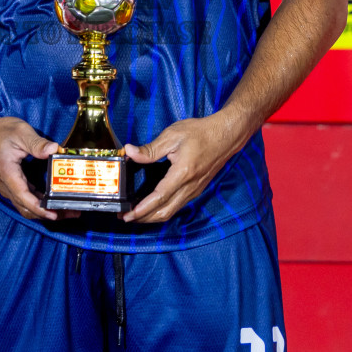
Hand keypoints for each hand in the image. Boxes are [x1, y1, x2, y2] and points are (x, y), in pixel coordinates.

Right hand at [0, 114, 60, 220]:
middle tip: (71, 211)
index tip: (55, 214)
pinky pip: (25, 199)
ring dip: (45, 210)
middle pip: (28, 208)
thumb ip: (38, 143)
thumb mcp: (20, 133)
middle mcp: (7, 185)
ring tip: (66, 208)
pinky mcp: (12, 185)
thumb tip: (55, 149)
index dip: (40, 209)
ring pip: (27, 206)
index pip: (24, 198)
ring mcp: (9, 187)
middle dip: (49, 213)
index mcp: (9, 175)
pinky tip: (52, 199)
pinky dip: (39, 203)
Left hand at [121, 114, 247, 223]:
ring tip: (135, 214)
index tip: (129, 214)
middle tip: (126, 217)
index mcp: (183, 173)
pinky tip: (152, 206)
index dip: (143, 208)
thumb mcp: (172, 136)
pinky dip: (162, 210)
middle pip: (165, 211)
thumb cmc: (201, 133)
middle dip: (144, 218)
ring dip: (152, 216)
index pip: (160, 197)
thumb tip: (129, 152)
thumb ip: (150, 148)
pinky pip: (177, 205)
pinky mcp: (196, 189)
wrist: (225, 136)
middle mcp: (190, 187)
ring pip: (171, 211)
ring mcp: (194, 190)